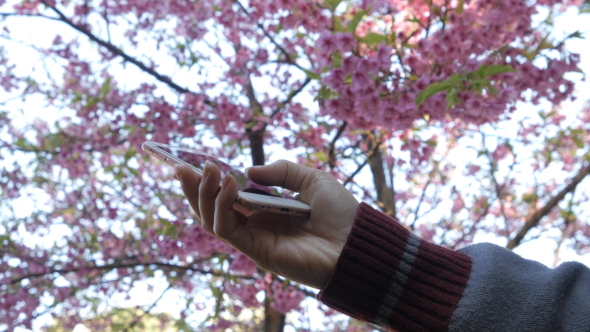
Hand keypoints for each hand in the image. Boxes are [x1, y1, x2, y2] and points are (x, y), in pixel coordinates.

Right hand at [175, 160, 358, 289]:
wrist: (357, 241)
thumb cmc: (341, 213)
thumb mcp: (312, 180)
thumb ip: (281, 172)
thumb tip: (247, 172)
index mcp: (268, 211)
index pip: (229, 197)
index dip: (209, 182)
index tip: (192, 163)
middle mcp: (257, 226)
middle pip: (213, 209)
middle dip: (194, 188)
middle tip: (179, 166)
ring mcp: (255, 240)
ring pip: (213, 220)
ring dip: (204, 194)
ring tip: (206, 170)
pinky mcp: (257, 251)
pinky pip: (227, 229)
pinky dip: (222, 205)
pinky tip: (229, 184)